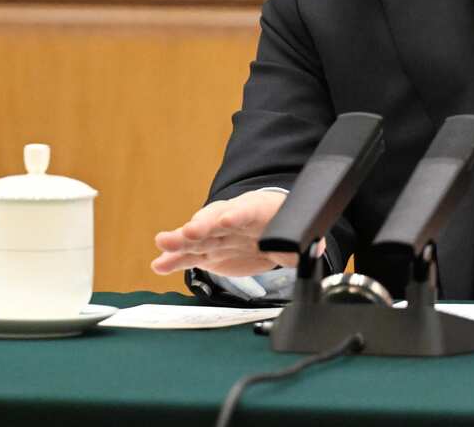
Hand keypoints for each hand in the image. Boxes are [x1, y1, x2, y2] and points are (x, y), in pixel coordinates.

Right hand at [150, 190, 309, 276]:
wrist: (271, 229)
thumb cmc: (283, 225)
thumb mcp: (298, 233)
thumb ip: (305, 242)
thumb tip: (314, 246)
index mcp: (258, 209)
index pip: (247, 210)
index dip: (237, 215)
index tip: (227, 220)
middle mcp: (233, 218)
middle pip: (215, 221)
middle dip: (201, 226)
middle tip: (188, 232)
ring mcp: (218, 235)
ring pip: (197, 237)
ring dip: (179, 241)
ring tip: (162, 244)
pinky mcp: (209, 252)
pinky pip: (189, 256)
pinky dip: (174, 260)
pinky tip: (159, 264)